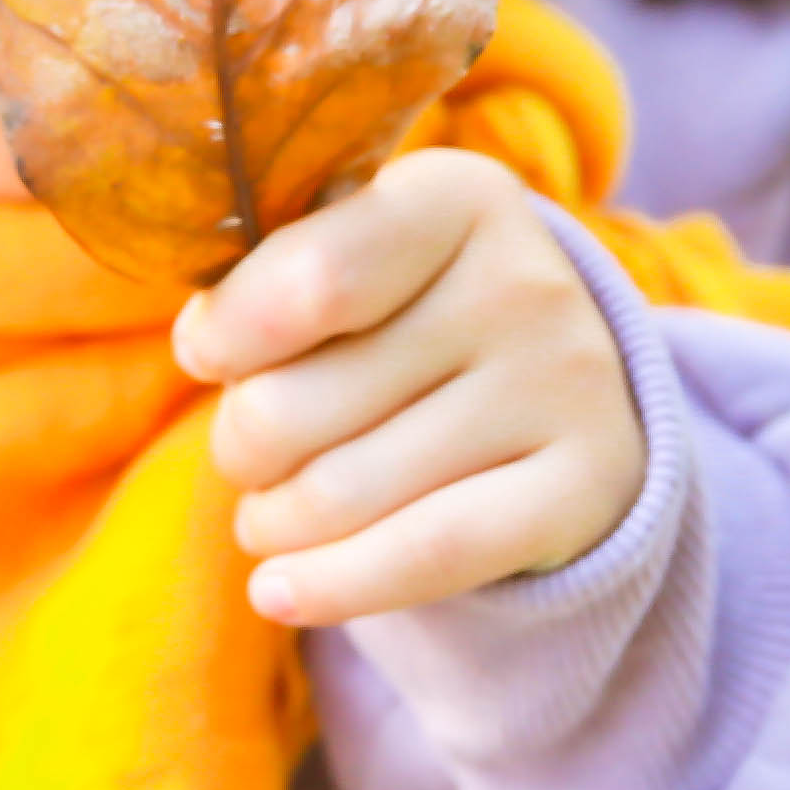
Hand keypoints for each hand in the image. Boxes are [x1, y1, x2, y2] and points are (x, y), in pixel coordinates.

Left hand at [177, 148, 643, 627]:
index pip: (308, 281)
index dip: (226, 336)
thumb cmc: (413, 322)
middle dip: (241, 447)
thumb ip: (276, 281)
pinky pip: (425, 556)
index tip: (205, 353)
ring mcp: (566, 386)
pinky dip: (332, 586)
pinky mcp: (585, 489)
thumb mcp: (359, 263)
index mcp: (457, 196)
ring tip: (274, 515)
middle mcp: (525, 281)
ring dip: (273, 522)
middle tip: (253, 453)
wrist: (562, 399)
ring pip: (341, 494)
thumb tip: (207, 340)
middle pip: (293, 406)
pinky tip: (280, 592)